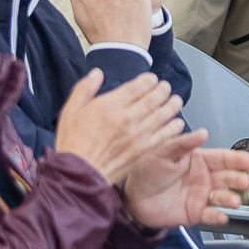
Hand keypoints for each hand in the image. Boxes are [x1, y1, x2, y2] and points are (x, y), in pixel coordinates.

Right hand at [52, 70, 188, 184]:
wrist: (79, 174)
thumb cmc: (73, 142)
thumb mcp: (71, 110)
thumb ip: (85, 88)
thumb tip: (97, 73)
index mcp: (111, 106)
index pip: (138, 87)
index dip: (149, 80)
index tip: (152, 79)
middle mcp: (128, 119)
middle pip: (154, 99)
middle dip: (163, 90)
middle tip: (166, 87)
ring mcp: (138, 137)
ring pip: (162, 116)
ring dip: (172, 106)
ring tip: (176, 101)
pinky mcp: (143, 152)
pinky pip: (164, 137)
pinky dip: (173, 129)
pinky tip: (178, 123)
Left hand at [124, 140, 248, 229]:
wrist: (133, 196)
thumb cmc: (147, 171)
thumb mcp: (163, 152)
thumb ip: (183, 143)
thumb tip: (202, 133)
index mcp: (199, 160)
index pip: (223, 158)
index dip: (239, 159)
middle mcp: (204, 178)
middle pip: (228, 177)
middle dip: (239, 179)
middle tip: (245, 181)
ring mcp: (201, 196)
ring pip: (222, 197)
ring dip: (231, 199)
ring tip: (233, 201)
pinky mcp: (195, 213)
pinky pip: (210, 215)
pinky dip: (218, 217)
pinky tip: (223, 216)